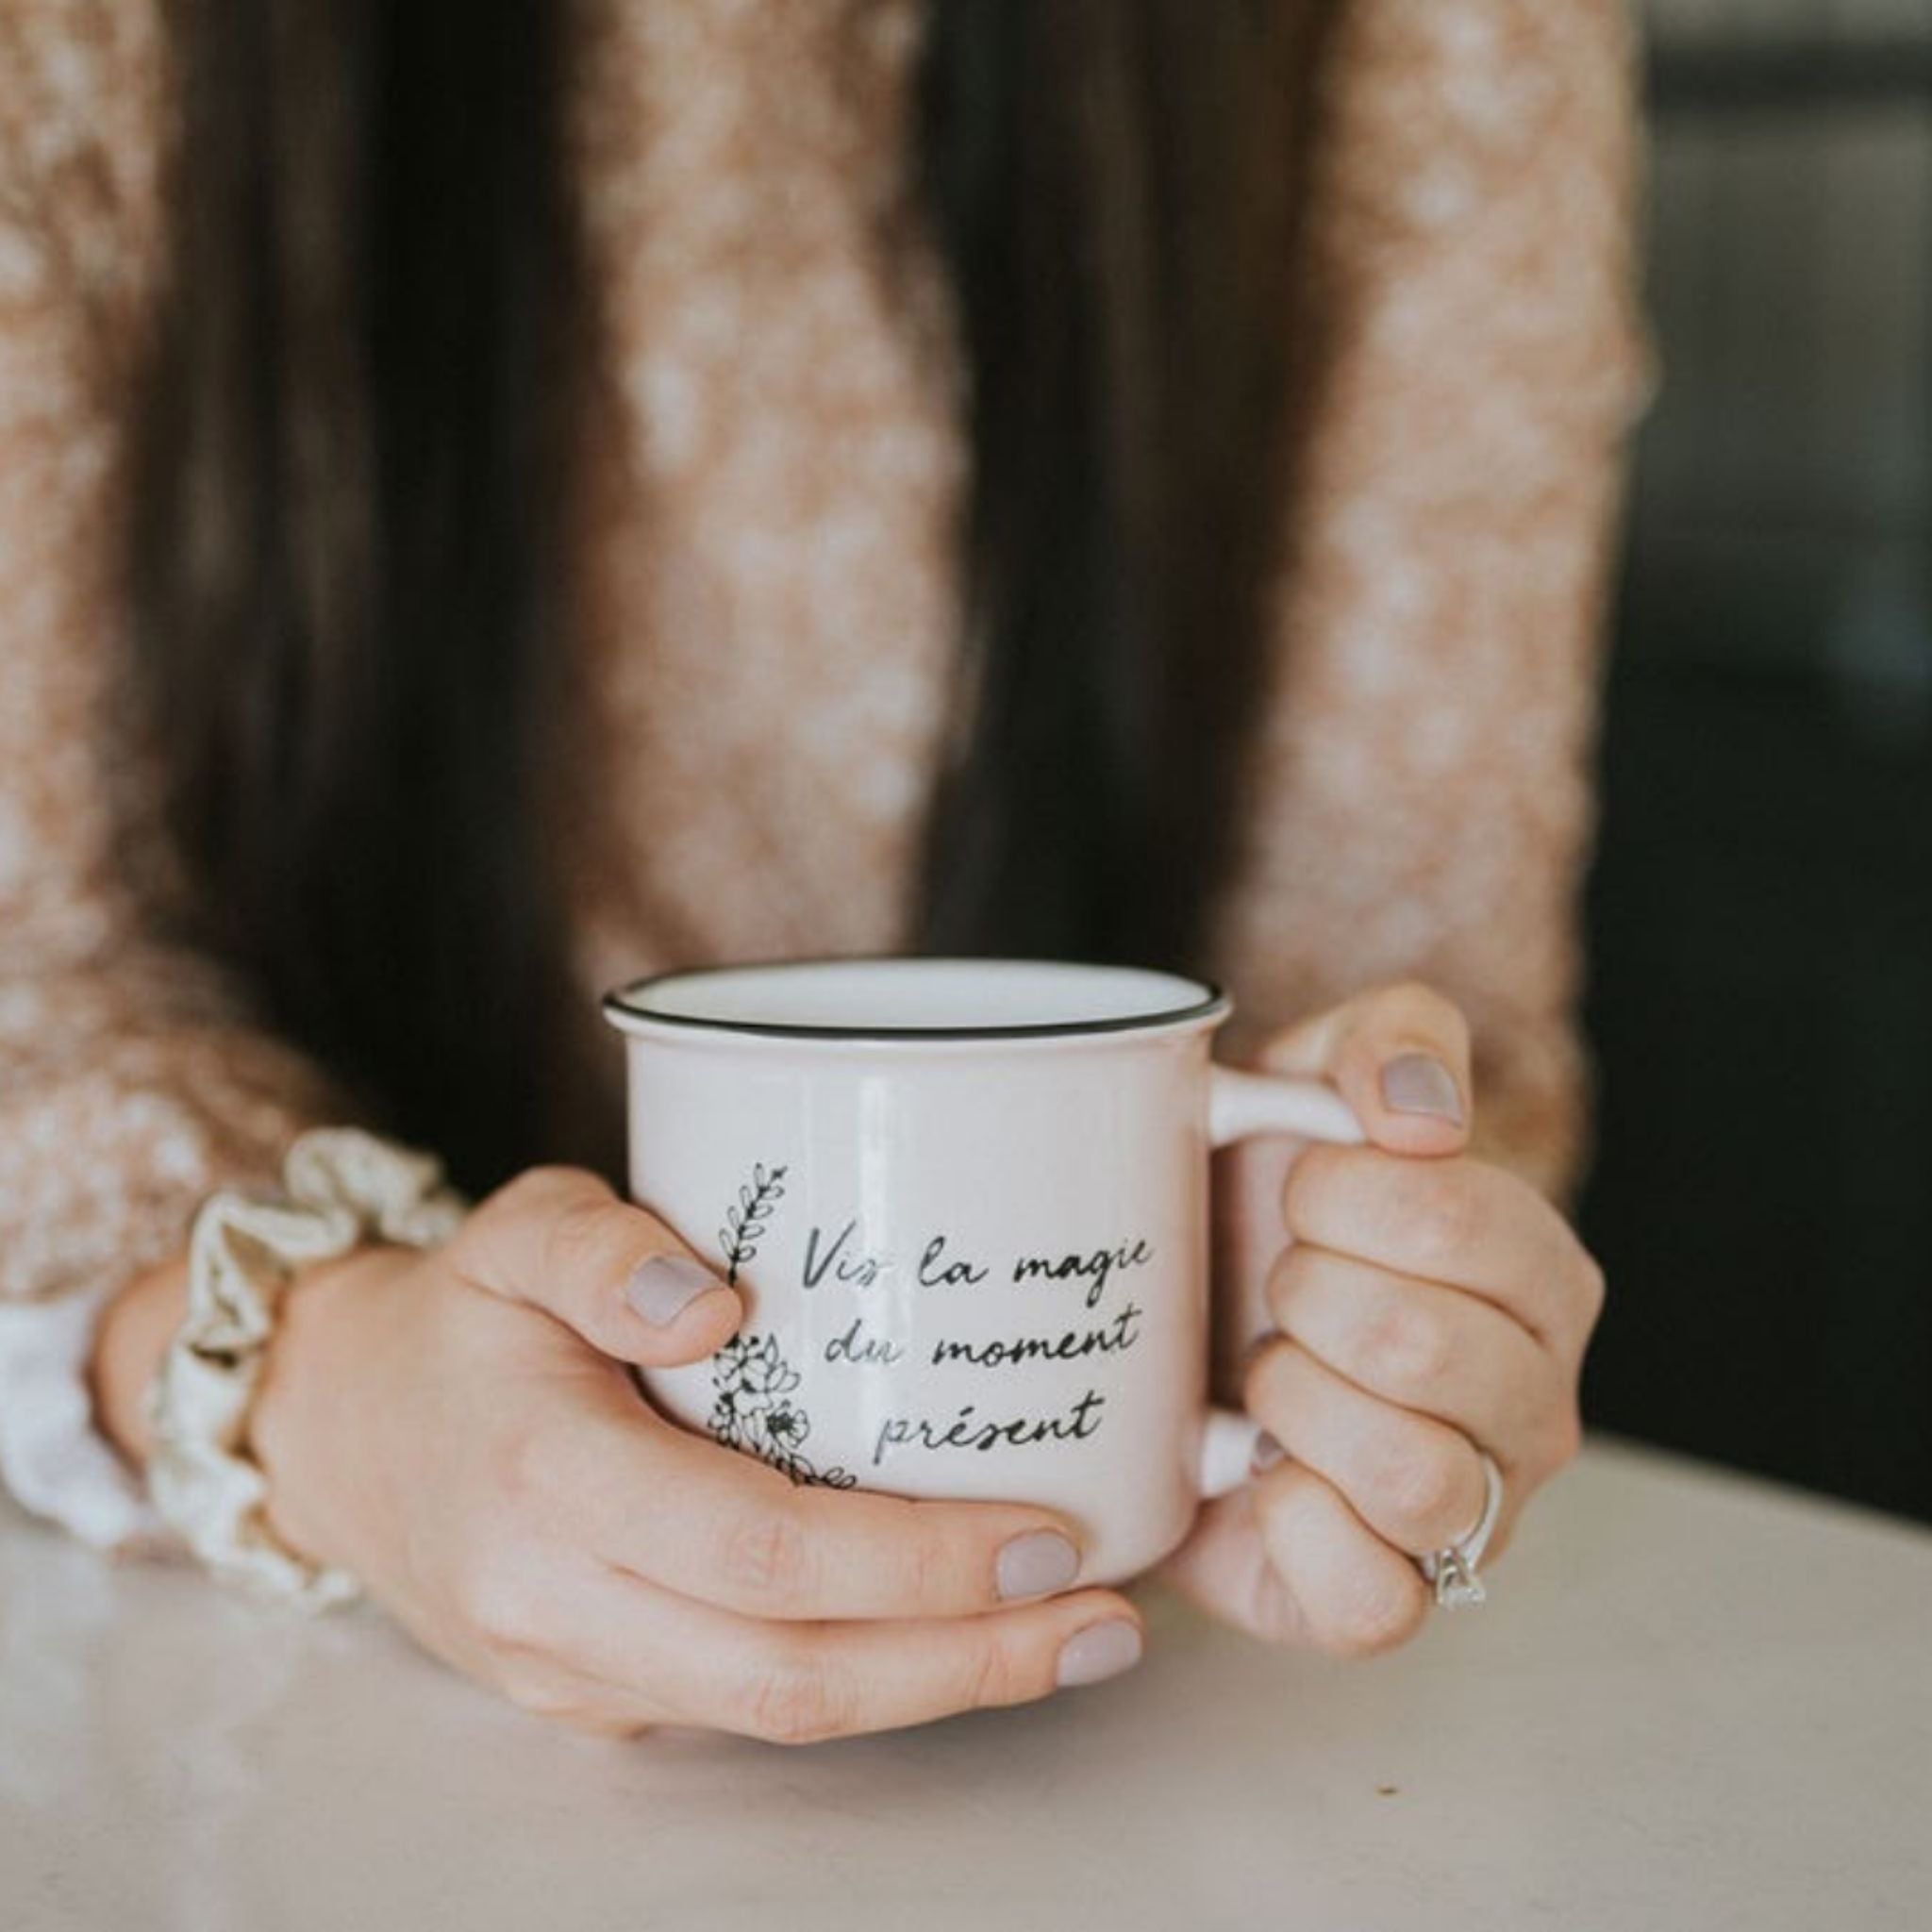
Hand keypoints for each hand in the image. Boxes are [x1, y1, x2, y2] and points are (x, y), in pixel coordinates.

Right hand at [250, 1167, 1142, 1739]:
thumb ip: (602, 1247)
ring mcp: (568, 1668)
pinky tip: (954, 1632)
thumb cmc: (459, 1314)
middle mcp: (552, 1600)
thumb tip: (717, 1303)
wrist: (340, 1429)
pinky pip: (740, 1706)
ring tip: (1071, 1641)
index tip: (1047, 1530)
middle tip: (1103, 1614)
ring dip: (938, 1690)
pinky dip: (863, 1680)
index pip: (756, 1553)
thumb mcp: (516, 1226)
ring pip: (774, 1715)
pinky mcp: (588, 1694)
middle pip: (790, 1676)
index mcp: (542, 1475)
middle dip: (967, 1659)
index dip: (914, 1564)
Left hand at [1164, 985, 1603, 1654]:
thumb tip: (1420, 1115)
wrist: (1163, 1330)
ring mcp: (1478, 1514)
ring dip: (1295, 1404)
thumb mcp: (1310, 1080)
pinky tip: (1260, 1472)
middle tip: (1274, 1287)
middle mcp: (1537, 1402)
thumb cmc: (1253, 1205)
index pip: (1454, 1214)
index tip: (1296, 1191)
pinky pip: (1374, 1603)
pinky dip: (1291, 1533)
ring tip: (1264, 1376)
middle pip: (1422, 1342)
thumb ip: (1390, 1040)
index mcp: (1540, 1270)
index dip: (1332, 1192)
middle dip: (1302, 1294)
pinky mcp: (1394, 1604)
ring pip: (1413, 1476)